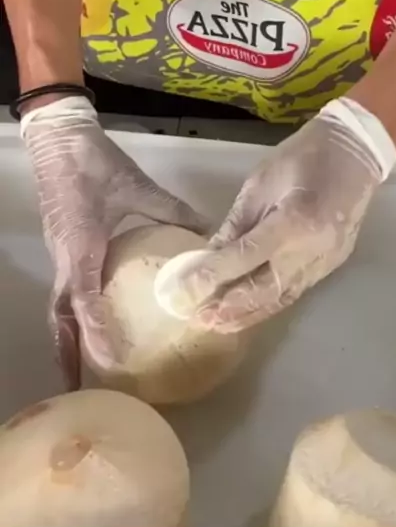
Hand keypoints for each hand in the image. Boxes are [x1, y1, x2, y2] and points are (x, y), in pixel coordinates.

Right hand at [21, 97, 206, 389]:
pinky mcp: (62, 246)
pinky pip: (65, 289)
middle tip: (81, 388)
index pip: (84, 301)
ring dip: (68, 338)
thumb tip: (207, 231)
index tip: (110, 361)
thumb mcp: (136, 186)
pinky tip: (91, 321)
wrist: (59, 138)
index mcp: (81, 247)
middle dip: (68, 353)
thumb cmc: (94, 163)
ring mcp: (60, 254)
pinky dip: (73, 314)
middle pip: (60, 316)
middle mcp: (66, 258)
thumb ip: (171, 210)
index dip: (95, 333)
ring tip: (82, 369)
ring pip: (58, 306)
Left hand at [154, 98, 395, 333]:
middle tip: (196, 317)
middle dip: (228, 306)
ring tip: (217, 324)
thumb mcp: (261, 182)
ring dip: (247, 314)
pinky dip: (269, 304)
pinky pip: (296, 292)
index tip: (183, 290)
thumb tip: (208, 256)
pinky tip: (249, 311)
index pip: (244, 257)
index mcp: (293, 222)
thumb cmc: (303, 156)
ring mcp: (325, 262)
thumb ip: (236, 224)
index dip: (211, 277)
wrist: (356, 152)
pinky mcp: (331, 265)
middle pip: (264, 289)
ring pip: (281, 298)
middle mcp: (311, 250)